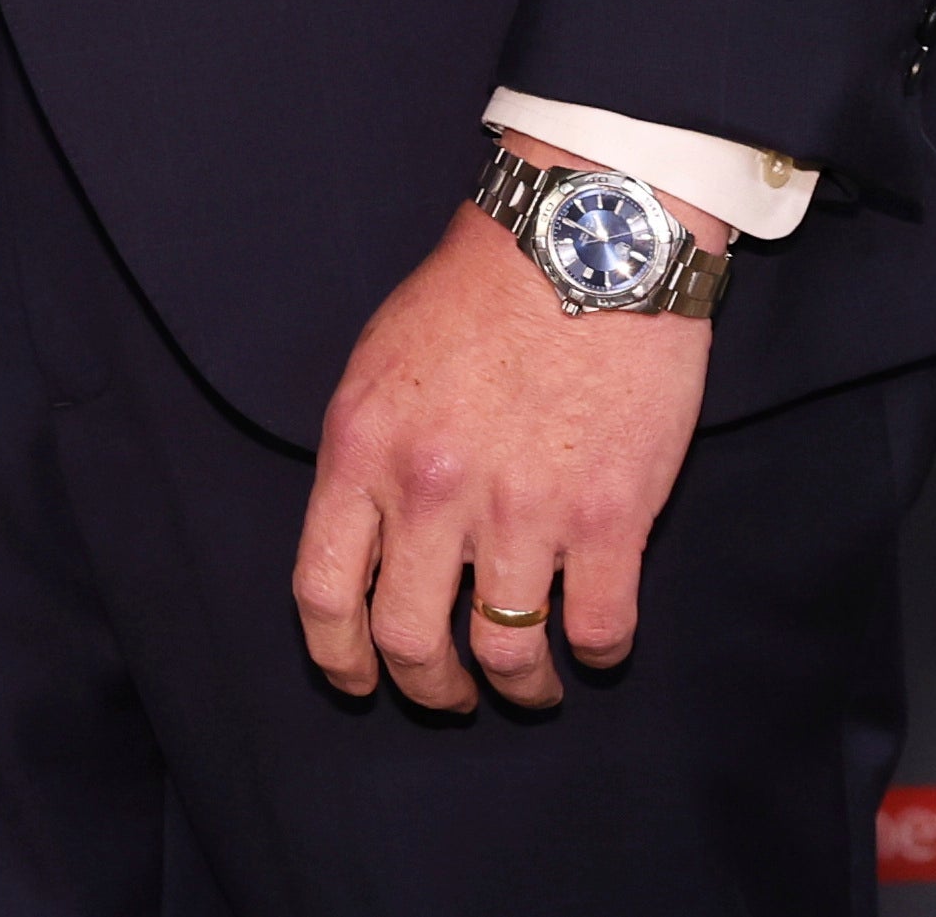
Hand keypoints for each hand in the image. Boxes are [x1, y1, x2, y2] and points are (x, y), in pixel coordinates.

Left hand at [290, 137, 715, 713]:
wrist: (584, 241)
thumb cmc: (476, 294)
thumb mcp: (378, 365)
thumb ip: (366, 458)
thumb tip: (365, 542)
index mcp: (363, 449)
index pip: (323, 591)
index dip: (336, 658)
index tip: (356, 680)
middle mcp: (433, 490)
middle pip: (409, 641)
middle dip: (427, 688)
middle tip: (448, 694)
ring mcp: (525, 509)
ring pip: (507, 653)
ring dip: (518, 687)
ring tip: (529, 684)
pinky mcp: (612, 516)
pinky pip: (597, 629)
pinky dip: (595, 652)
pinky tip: (591, 639)